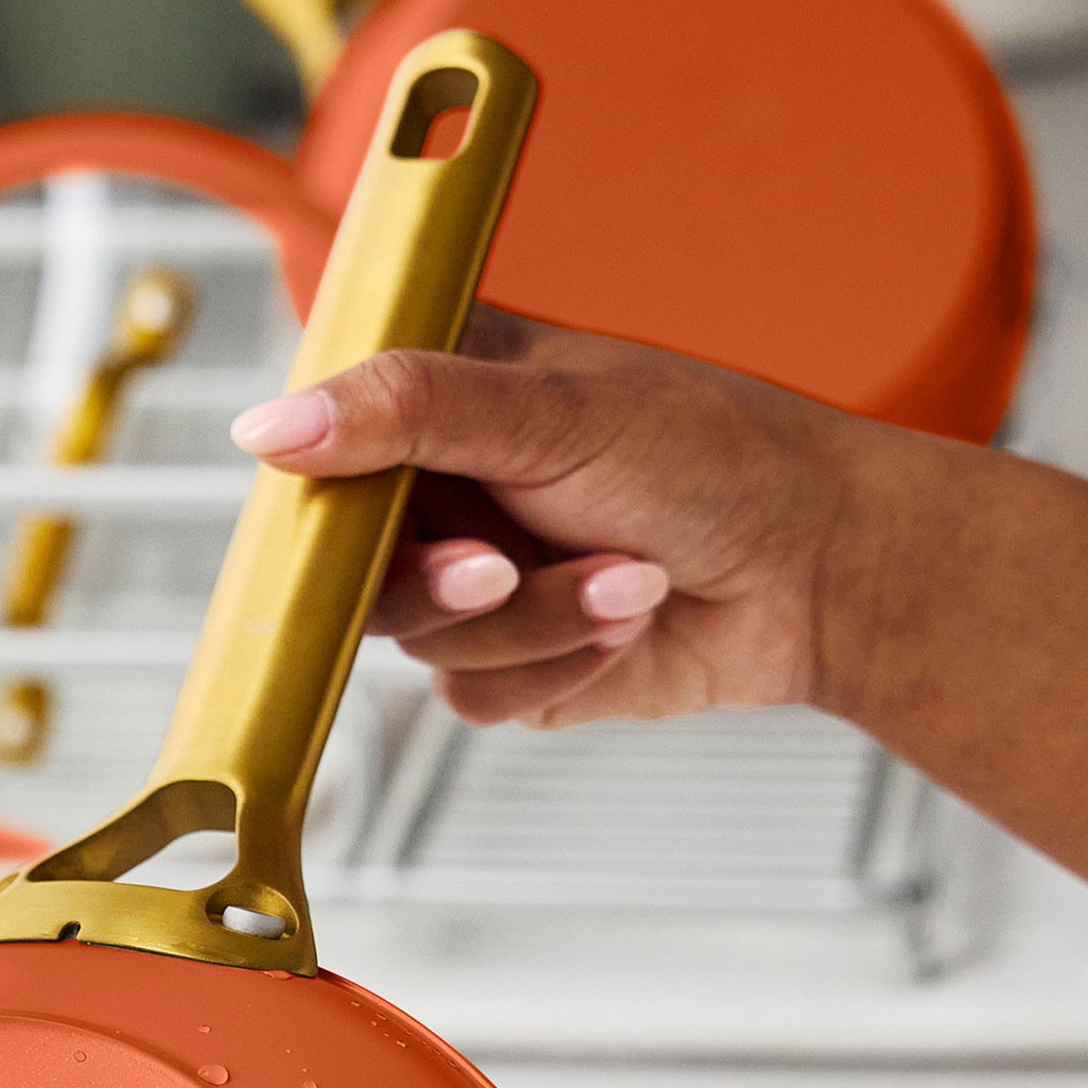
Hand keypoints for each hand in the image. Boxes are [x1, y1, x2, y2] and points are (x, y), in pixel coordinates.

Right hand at [230, 309, 864, 730]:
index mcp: (439, 394)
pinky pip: (471, 693)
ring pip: (417, 639)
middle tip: (497, 567)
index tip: (340, 516)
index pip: (319, 438)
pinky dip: (554, 664)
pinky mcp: (506, 662)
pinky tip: (626, 621)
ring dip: (530, 620)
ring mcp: (470, 581)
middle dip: (438, 580)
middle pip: (348, 565)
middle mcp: (444, 489)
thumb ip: (406, 411)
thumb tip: (267, 428)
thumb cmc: (716, 459)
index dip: (317, 487)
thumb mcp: (553, 413)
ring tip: (628, 577)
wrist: (820, 572)